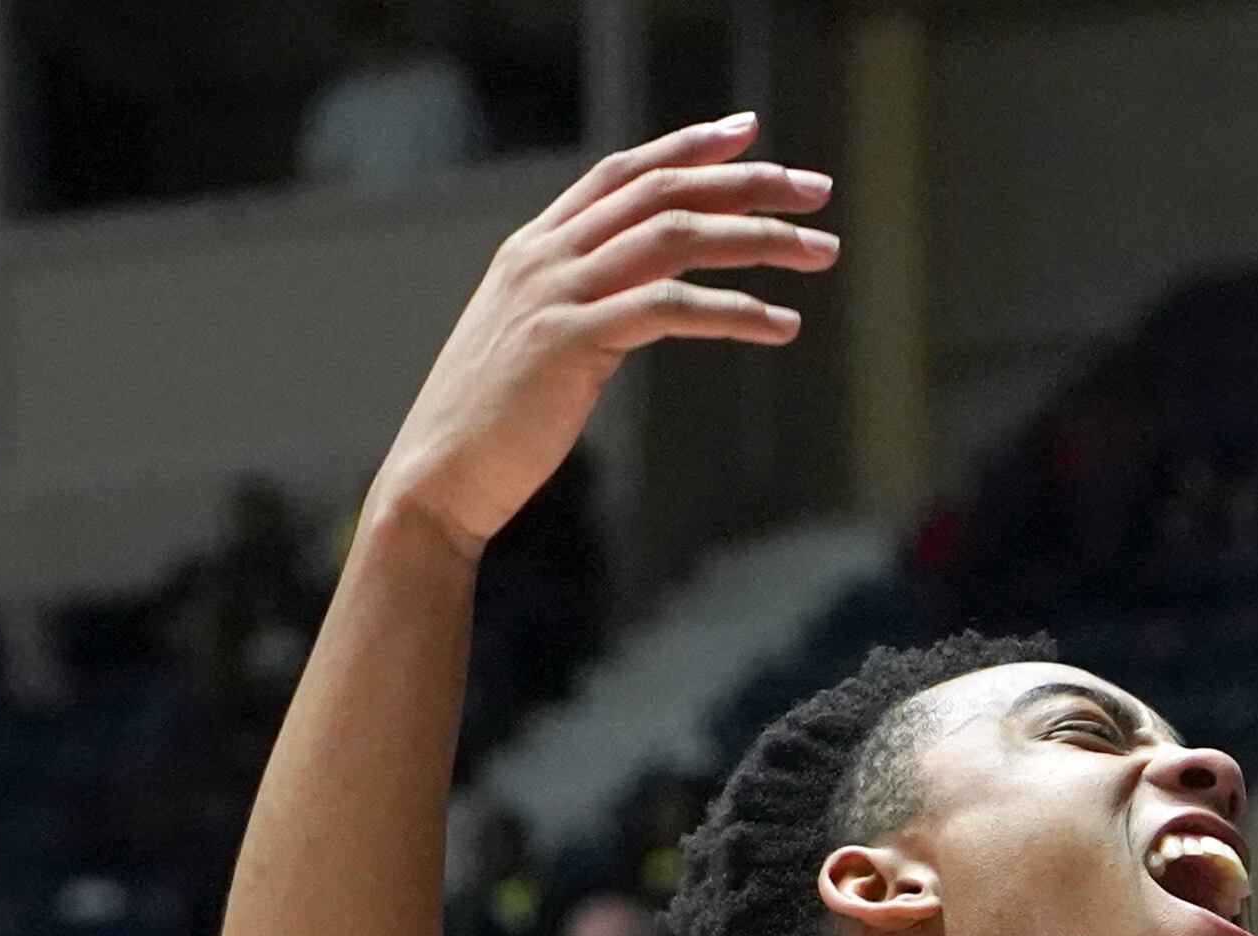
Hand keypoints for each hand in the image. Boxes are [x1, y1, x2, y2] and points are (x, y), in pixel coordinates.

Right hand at [371, 116, 834, 554]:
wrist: (437, 478)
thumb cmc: (489, 426)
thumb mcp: (529, 344)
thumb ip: (576, 306)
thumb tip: (638, 302)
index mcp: (533, 249)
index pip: (622, 172)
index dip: (689, 146)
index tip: (749, 135)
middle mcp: (545, 257)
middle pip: (663, 191)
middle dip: (749, 183)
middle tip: (817, 190)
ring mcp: (556, 295)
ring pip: (676, 237)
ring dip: (759, 239)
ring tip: (820, 252)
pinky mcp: (573, 343)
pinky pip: (671, 307)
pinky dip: (735, 311)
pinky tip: (780, 324)